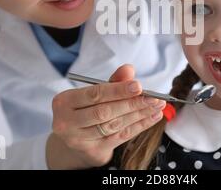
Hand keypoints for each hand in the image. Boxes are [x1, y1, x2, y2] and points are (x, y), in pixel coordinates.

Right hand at [47, 64, 165, 168]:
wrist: (73, 138)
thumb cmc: (84, 109)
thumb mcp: (93, 93)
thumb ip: (112, 81)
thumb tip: (128, 70)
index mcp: (64, 102)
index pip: (95, 94)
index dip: (118, 90)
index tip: (138, 86)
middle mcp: (66, 122)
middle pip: (104, 112)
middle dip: (132, 104)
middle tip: (153, 97)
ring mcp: (78, 139)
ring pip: (114, 125)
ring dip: (139, 115)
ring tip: (156, 105)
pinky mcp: (92, 151)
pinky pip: (120, 137)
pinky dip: (139, 126)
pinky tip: (152, 117)